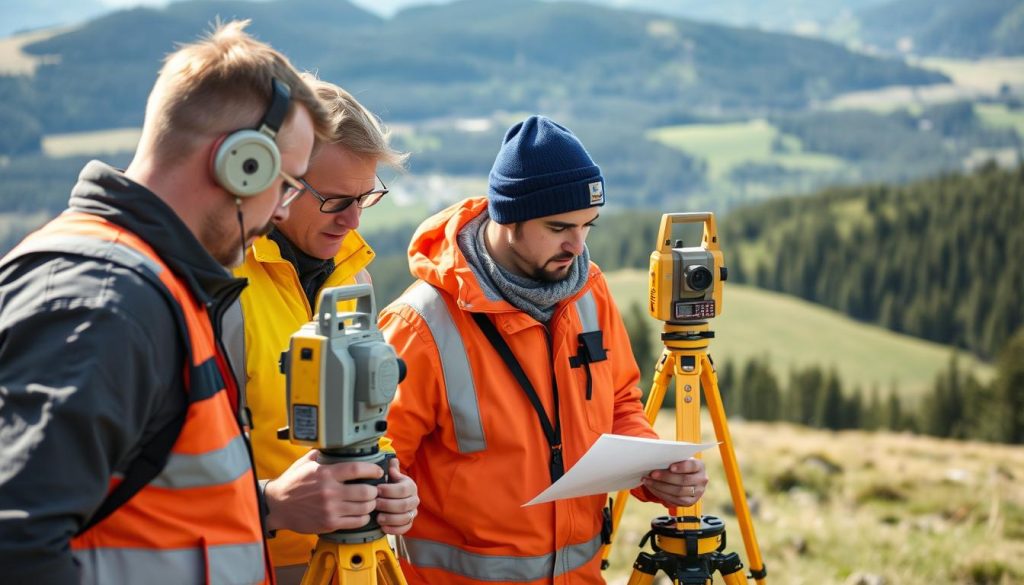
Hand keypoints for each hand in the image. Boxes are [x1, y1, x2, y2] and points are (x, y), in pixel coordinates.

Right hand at [264, 449, 383, 533]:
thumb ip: (320, 454)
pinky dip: (363, 518)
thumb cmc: (291, 484)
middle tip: (374, 488)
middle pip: (365, 491)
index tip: (377, 470)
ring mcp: (330, 509)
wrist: (276, 506)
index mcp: (325, 474)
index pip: (356, 469)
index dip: (372, 469)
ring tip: (369, 501)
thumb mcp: (304, 463)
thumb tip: (333, 444)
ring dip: (370, 504)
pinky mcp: (329, 523)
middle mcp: (329, 492)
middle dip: (374, 490)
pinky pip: (356, 522)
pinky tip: (361, 513)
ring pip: (363, 508)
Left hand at [375, 457, 419, 535]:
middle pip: (403, 505)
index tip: (377, 490)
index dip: (389, 490)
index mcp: (411, 486)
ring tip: (377, 517)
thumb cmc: (389, 486)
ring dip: (390, 518)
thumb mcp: (390, 476)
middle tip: (374, 504)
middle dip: (387, 505)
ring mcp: (412, 513)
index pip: (403, 489)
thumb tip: (392, 461)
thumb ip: (392, 470)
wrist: (393, 498)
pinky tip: (383, 526)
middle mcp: (414, 500)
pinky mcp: (409, 524)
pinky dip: (393, 529)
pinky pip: (404, 529)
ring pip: (404, 518)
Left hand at [641, 458, 707, 507]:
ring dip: (660, 487)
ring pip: (678, 492)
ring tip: (648, 481)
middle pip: (683, 480)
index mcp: (700, 466)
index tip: (670, 467)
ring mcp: (698, 492)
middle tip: (652, 474)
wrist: (685, 478)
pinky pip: (675, 500)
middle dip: (666, 477)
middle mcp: (701, 479)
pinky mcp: (690, 502)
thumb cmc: (679, 465)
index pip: (692, 465)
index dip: (682, 467)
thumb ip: (672, 459)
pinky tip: (652, 488)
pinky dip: (661, 494)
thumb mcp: (679, 459)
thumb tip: (655, 460)